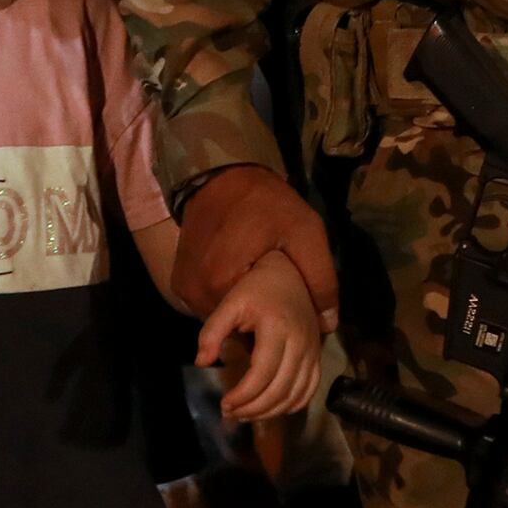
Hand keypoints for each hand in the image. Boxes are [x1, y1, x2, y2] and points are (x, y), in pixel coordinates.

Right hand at [171, 165, 338, 326]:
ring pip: (219, 318)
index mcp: (220, 284)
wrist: (223, 175)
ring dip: (240, 315)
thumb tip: (328, 324)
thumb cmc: (265, 202)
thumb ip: (320, 279)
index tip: (293, 321)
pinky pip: (207, 304)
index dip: (274, 329)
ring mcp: (183, 288)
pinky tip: (245, 289)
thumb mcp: (305, 232)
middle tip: (282, 310)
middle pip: (232, 328)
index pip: (250, 333)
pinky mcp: (179, 281)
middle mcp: (194, 293)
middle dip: (257, 324)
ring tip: (264, 302)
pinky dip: (226, 301)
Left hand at [195, 248, 323, 421]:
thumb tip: (201, 362)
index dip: (243, 395)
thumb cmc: (254, 289)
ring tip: (247, 414)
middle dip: (255, 408)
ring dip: (272, 411)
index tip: (224, 404)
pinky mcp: (318, 355)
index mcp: (277, 327)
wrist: (287, 274)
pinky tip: (272, 408)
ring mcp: (313, 350)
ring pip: (297, 394)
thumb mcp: (229, 304)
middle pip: (280, 389)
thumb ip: (212, 332)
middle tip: (232, 413)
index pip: (262, 373)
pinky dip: (292, 404)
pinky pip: (310, 389)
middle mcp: (301, 341)